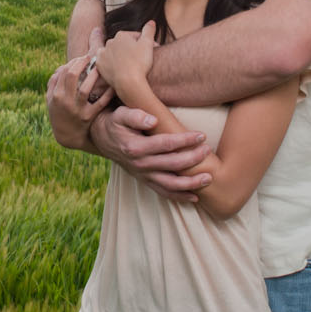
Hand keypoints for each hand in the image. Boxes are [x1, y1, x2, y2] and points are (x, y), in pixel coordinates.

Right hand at [46, 50, 113, 149]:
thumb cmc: (59, 113)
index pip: (64, 72)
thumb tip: (62, 67)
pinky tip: (112, 85)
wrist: (67, 136)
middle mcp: (66, 101)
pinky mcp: (89, 117)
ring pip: (86, 88)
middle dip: (82, 63)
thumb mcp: (51, 99)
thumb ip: (53, 83)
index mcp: (57, 95)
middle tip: (91, 58)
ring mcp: (78, 109)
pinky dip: (107, 94)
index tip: (82, 58)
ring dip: (94, 76)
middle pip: (72, 76)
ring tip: (99, 68)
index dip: (74, 62)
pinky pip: (100, 103)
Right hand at [89, 105, 210, 201]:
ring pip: (170, 184)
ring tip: (208, 178)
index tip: (201, 135)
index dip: (185, 140)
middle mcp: (140, 164)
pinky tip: (195, 197)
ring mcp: (143, 175)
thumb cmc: (116, 123)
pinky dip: (179, 197)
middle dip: (193, 158)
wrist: (102, 139)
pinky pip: (164, 192)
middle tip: (208, 150)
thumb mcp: (121, 114)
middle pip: (172, 165)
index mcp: (135, 147)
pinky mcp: (145, 181)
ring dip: (190, 183)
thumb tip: (153, 121)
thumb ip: (136, 115)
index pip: (165, 144)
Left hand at [93, 20, 155, 97]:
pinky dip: (112, 65)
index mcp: (121, 35)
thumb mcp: (148, 43)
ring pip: (114, 53)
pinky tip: (120, 69)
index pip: (134, 37)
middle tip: (142, 59)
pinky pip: (106, 63)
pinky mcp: (99, 65)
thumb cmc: (139, 62)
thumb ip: (149, 31)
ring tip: (131, 65)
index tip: (151, 51)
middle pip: (124, 45)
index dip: (144, 44)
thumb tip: (151, 22)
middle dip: (132, 50)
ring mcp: (103, 54)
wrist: (128, 82)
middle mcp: (109, 42)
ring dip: (121, 56)